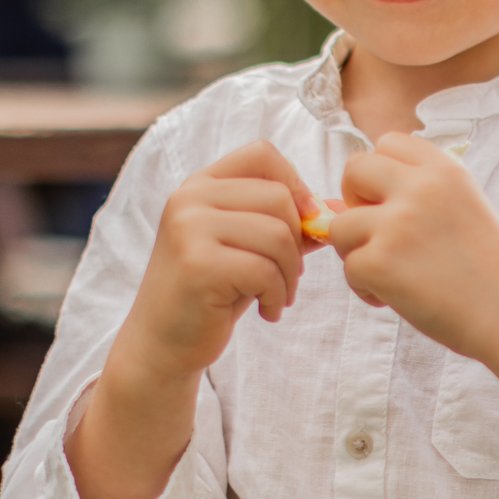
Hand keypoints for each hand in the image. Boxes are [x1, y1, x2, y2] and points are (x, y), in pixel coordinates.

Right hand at [69, 143, 323, 498]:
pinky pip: (264, 270)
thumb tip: (336, 208)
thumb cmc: (213, 293)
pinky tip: (267, 312)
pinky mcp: (197, 264)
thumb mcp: (249, 249)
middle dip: (298, 242)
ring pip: (277, 235)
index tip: (303, 225)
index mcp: (200, 185)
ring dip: (291, 274)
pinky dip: (277, 296)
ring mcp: (188, 229)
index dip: (295, 185)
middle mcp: (189, 198)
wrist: (163, 344)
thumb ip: (285, 223)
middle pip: (279, 197)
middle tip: (289, 276)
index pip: (263, 154)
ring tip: (278, 296)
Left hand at [327, 135, 498, 496]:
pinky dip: (365, 287)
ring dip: (356, 251)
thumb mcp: (457, 214)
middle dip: (356, 201)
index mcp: (445, 169)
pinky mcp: (381, 261)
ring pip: (340, 224)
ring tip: (391, 275)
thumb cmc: (490, 271)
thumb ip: (404, 200)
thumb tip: (329, 205)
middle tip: (380, 235)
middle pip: (354, 168)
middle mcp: (420, 187)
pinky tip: (396, 298)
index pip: (388, 143)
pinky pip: (348, 267)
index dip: (382, 174)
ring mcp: (398, 223)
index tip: (397, 205)